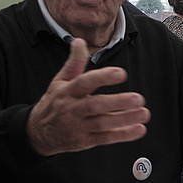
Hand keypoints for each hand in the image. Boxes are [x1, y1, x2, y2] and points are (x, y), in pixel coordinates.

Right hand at [27, 38, 149, 155]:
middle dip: (118, 102)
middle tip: (138, 98)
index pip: (84, 82)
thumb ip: (74, 62)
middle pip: (95, 105)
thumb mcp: (59, 81)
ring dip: (125, 119)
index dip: (103, 77)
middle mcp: (72, 109)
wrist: (39, 133)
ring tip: (143, 113)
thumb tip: (79, 41)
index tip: (121, 73)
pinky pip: (105, 138)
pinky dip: (123, 135)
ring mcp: (78, 127)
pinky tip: (138, 129)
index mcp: (67, 91)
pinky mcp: (85, 141)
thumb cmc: (54, 103)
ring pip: (103, 123)